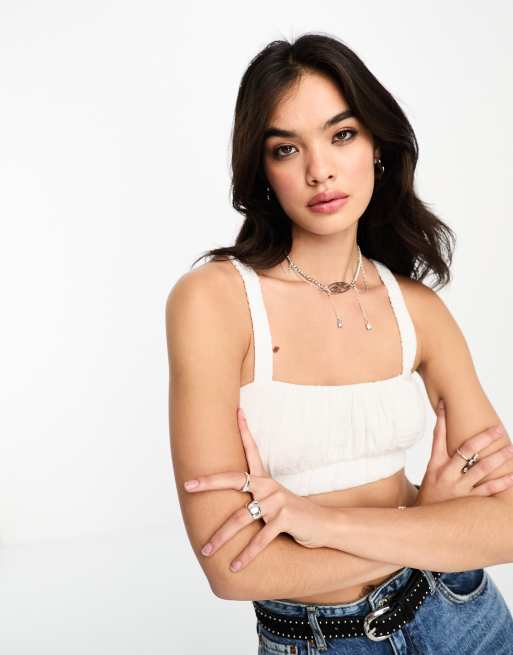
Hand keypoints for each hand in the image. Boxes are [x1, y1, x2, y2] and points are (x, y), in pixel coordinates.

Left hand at [183, 407, 329, 571]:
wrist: (326, 525)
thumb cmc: (295, 515)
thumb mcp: (275, 502)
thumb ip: (255, 501)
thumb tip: (233, 506)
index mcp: (265, 480)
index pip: (252, 450)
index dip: (245, 430)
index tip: (237, 412)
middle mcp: (269, 486)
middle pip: (234, 479)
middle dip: (209, 482)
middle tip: (188, 486)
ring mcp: (277, 502)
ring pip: (241, 518)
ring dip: (221, 537)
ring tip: (206, 551)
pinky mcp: (285, 519)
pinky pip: (260, 539)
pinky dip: (246, 555)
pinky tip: (234, 566)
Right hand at [415, 399, 512, 505]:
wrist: (425, 521)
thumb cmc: (431, 492)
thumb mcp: (431, 471)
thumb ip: (442, 453)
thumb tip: (448, 432)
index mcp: (436, 464)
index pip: (438, 438)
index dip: (442, 421)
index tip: (447, 406)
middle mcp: (446, 474)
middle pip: (466, 451)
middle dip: (484, 438)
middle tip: (498, 429)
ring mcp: (458, 488)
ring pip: (481, 469)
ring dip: (498, 458)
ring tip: (511, 449)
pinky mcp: (469, 502)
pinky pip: (488, 490)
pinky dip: (502, 482)